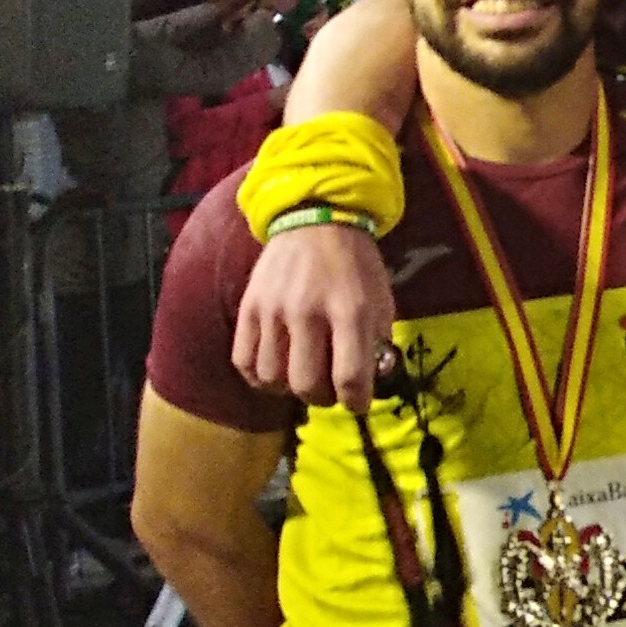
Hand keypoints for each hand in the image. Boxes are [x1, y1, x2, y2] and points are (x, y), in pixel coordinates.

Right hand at [234, 221, 396, 407]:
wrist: (315, 222)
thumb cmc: (356, 266)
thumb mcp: (382, 300)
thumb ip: (377, 342)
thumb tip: (368, 384)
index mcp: (350, 310)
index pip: (349, 376)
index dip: (356, 401)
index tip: (358, 404)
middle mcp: (307, 312)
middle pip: (306, 384)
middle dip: (322, 398)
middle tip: (330, 390)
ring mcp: (272, 310)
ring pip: (271, 378)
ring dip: (290, 389)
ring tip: (303, 377)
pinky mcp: (248, 308)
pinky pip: (243, 362)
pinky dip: (259, 377)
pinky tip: (276, 371)